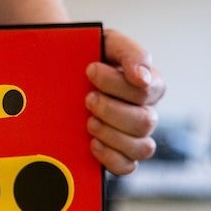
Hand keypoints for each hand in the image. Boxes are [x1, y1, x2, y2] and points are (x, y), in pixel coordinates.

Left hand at [85, 28, 165, 175]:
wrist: (62, 72)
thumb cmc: (90, 56)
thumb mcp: (109, 43)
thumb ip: (130, 54)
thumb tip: (142, 78)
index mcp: (148, 85)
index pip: (145, 90)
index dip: (117, 83)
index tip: (90, 69)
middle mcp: (146, 112)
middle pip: (145, 121)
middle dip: (111, 110)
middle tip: (87, 99)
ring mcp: (134, 136)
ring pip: (142, 148)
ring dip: (112, 135)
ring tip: (89, 121)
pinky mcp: (119, 154)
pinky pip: (128, 167)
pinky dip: (111, 158)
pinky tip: (92, 143)